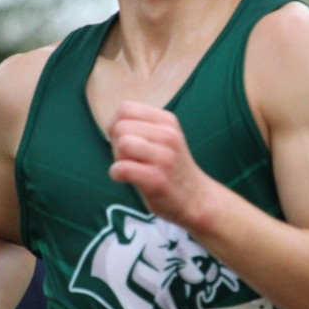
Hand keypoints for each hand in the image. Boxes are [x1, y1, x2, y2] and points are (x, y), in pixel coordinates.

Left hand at [107, 100, 213, 226]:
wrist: (196, 199)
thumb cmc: (171, 168)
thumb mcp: (164, 138)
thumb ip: (141, 127)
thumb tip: (111, 124)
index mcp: (167, 121)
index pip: (125, 109)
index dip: (115, 125)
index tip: (125, 142)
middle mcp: (168, 135)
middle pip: (120, 127)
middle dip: (116, 144)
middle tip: (130, 159)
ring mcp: (164, 157)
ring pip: (122, 144)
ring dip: (118, 158)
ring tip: (131, 167)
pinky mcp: (157, 179)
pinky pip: (122, 168)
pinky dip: (116, 174)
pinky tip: (126, 179)